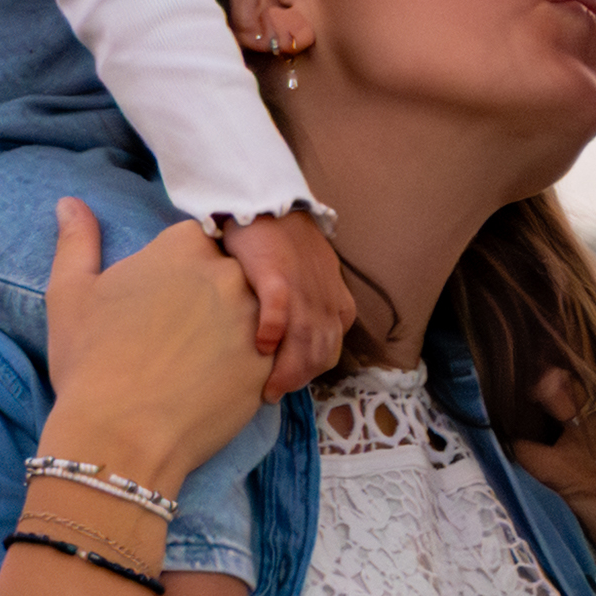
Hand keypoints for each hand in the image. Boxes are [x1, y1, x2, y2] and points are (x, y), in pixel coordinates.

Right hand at [37, 199, 272, 491]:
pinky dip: (247, 367)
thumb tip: (69, 202)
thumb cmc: (90, 363)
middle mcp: (229, 273)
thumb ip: (77, 240)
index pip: (195, 241)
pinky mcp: (270, 365)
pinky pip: (267, 355)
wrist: (119, 436)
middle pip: (229, 273)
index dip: (177, 271)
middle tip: (176, 336)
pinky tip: (216, 386)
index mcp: (183, 246)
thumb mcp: (69, 294)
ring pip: (254, 314)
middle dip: (209, 298)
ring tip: (196, 363)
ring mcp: (256, 319)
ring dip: (233, 331)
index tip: (159, 300)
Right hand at [224, 212, 356, 397]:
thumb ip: (312, 303)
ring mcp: (302, 287)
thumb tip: (295, 337)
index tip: (291, 384)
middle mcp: (323, 297)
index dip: (312, 370)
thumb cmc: (283, 240)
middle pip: (319, 350)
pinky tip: (261, 348)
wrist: (267, 200)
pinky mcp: (276, 275)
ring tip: (267, 388)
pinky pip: (279, 312)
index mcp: (334, 299)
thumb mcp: (312, 274)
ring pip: (303, 339)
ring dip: (288, 368)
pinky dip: (273, 332)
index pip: (331, 346)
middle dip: (299, 378)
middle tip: (274, 394)